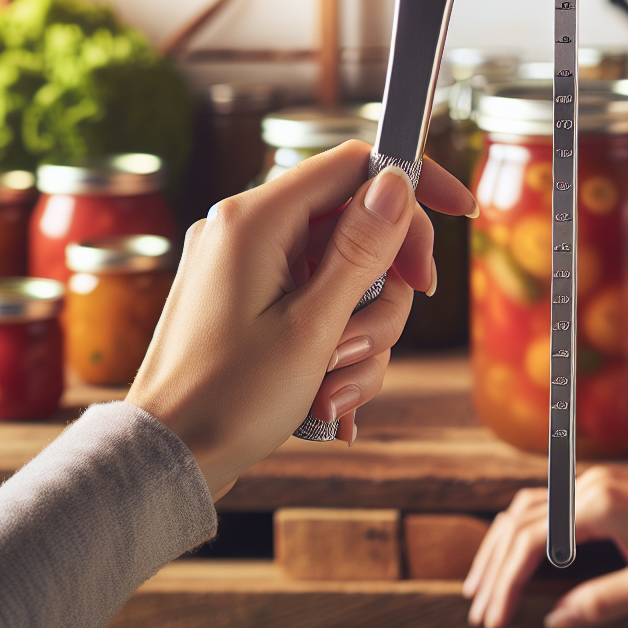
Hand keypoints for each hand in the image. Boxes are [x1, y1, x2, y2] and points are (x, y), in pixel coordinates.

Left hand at [126, 140, 475, 498]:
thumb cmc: (228, 403)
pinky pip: (319, 299)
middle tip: (381, 337)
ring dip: (361, 332)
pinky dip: (336, 343)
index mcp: (256, 220)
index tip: (462, 211)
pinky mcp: (251, 296)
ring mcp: (248, 264)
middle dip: (384, 288)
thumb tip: (395, 183)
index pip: (354, 164)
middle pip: (357, 226)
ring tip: (336, 387)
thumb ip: (360, 249)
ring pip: (346, 272)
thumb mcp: (313, 326)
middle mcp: (249, 229)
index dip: (412, 184)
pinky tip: (327, 397)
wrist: (165, 463)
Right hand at [463, 460, 627, 627]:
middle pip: (518, 520)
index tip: (493, 617)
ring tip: (485, 583)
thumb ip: (602, 601)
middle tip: (478, 606)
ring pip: (528, 509)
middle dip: (494, 565)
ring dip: (503, 546)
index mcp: (599, 508)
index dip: (507, 581)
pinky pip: (547, 508)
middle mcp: (588, 487)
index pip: (531, 541)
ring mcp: (593, 484)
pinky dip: (524, 533)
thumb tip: (555, 620)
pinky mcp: (601, 490)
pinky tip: (520, 558)